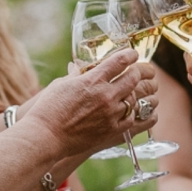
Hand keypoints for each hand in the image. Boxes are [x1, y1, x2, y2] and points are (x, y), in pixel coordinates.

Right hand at [26, 49, 157, 157]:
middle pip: (134, 77)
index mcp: (93, 80)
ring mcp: (111, 114)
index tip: (133, 54)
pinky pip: (136, 119)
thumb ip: (77, 74)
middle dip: (142, 70)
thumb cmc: (49, 109)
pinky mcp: (113, 130)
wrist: (45, 137)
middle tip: (144, 69)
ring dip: (144, 92)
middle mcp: (106, 95)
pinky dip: (141, 113)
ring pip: (138, 98)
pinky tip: (141, 109)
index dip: (130, 54)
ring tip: (146, 89)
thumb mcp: (62, 84)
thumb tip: (80, 66)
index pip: (120, 61)